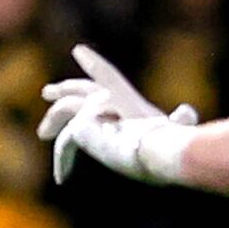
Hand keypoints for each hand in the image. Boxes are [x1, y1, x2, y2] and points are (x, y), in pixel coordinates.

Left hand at [38, 43, 197, 184]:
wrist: (164, 152)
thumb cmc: (174, 150)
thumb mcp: (171, 136)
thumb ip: (178, 122)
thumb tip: (185, 111)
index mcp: (135, 105)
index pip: (110, 78)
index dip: (94, 64)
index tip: (78, 50)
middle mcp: (115, 99)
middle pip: (84, 88)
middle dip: (66, 89)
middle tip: (48, 92)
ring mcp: (98, 107)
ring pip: (67, 107)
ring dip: (53, 118)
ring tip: (43, 133)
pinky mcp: (85, 123)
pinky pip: (65, 142)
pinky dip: (63, 160)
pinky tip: (61, 177)